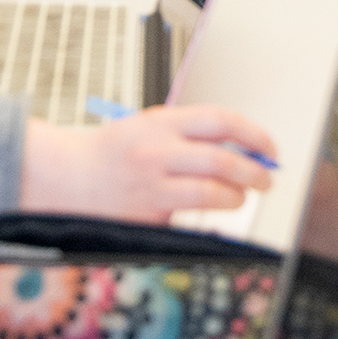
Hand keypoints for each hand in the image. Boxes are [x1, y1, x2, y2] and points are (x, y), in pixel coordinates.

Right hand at [19, 106, 274, 222]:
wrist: (67, 177)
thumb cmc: (112, 152)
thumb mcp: (149, 125)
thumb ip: (191, 132)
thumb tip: (242, 144)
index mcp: (162, 121)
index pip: (221, 121)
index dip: (255, 133)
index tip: (269, 147)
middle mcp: (158, 151)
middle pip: (223, 159)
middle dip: (254, 171)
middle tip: (265, 179)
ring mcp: (153, 185)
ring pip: (212, 192)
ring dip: (237, 196)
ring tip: (240, 196)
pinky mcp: (149, 215)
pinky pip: (191, 217)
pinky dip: (210, 215)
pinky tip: (214, 212)